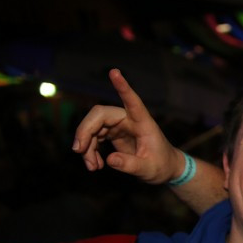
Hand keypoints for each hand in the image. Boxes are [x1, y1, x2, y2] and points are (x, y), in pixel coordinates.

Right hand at [71, 69, 184, 184]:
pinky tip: (95, 164)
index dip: (123, 87)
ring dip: (86, 145)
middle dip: (85, 130)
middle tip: (78, 150)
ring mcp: (119, 125)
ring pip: (93, 126)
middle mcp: (129, 119)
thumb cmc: (162, 166)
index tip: (115, 72)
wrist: (164, 169)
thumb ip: (131, 165)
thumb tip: (109, 160)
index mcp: (143, 122)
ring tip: (92, 167)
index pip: (133, 101)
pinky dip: (90, 150)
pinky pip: (93, 137)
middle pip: (100, 114)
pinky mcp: (112, 133)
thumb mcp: (149, 169)